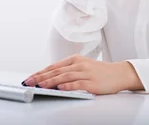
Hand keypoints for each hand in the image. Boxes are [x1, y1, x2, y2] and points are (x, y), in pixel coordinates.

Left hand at [22, 55, 143, 94]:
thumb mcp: (83, 67)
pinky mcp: (92, 82)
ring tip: (40, 85)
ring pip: (65, 76)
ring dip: (51, 81)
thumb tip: (50, 79)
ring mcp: (86, 73)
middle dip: (41, 77)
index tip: (29, 78)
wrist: (119, 73)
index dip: (40, 72)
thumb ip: (68, 71)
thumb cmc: (100, 72)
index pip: (54, 66)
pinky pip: (78, 83)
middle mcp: (79, 65)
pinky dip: (68, 85)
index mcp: (75, 60)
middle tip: (29, 82)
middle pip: (57, 70)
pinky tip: (60, 88)